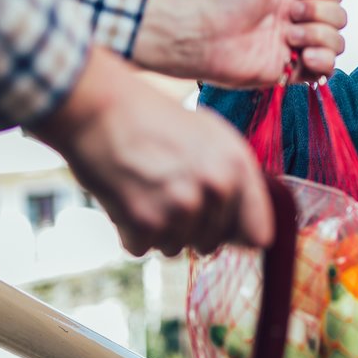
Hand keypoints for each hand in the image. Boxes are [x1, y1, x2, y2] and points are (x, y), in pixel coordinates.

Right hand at [32, 47, 273, 255]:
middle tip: (167, 194)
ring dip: (159, 230)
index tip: (222, 230)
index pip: (258, 236)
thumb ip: (235, 179)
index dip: (237, 236)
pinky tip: (126, 197)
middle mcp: (217, 189)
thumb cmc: (152, 119)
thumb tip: (251, 229)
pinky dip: (131, 232)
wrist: (99, 108)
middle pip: (212, 245)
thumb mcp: (211, 136)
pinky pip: (143, 248)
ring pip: (176, 249)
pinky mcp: (145, 223)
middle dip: (191, 229)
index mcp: (238, 166)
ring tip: (145, 190)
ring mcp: (181, 208)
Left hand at [133, 0, 345, 86]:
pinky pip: (327, 70)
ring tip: (289, 36)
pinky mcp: (293, 70)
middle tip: (291, 12)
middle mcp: (298, 18)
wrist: (205, 33)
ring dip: (320, 35)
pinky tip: (303, 55)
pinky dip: (323, 61)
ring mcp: (297, 45)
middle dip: (320, 11)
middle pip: (339, 15)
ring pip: (337, 42)